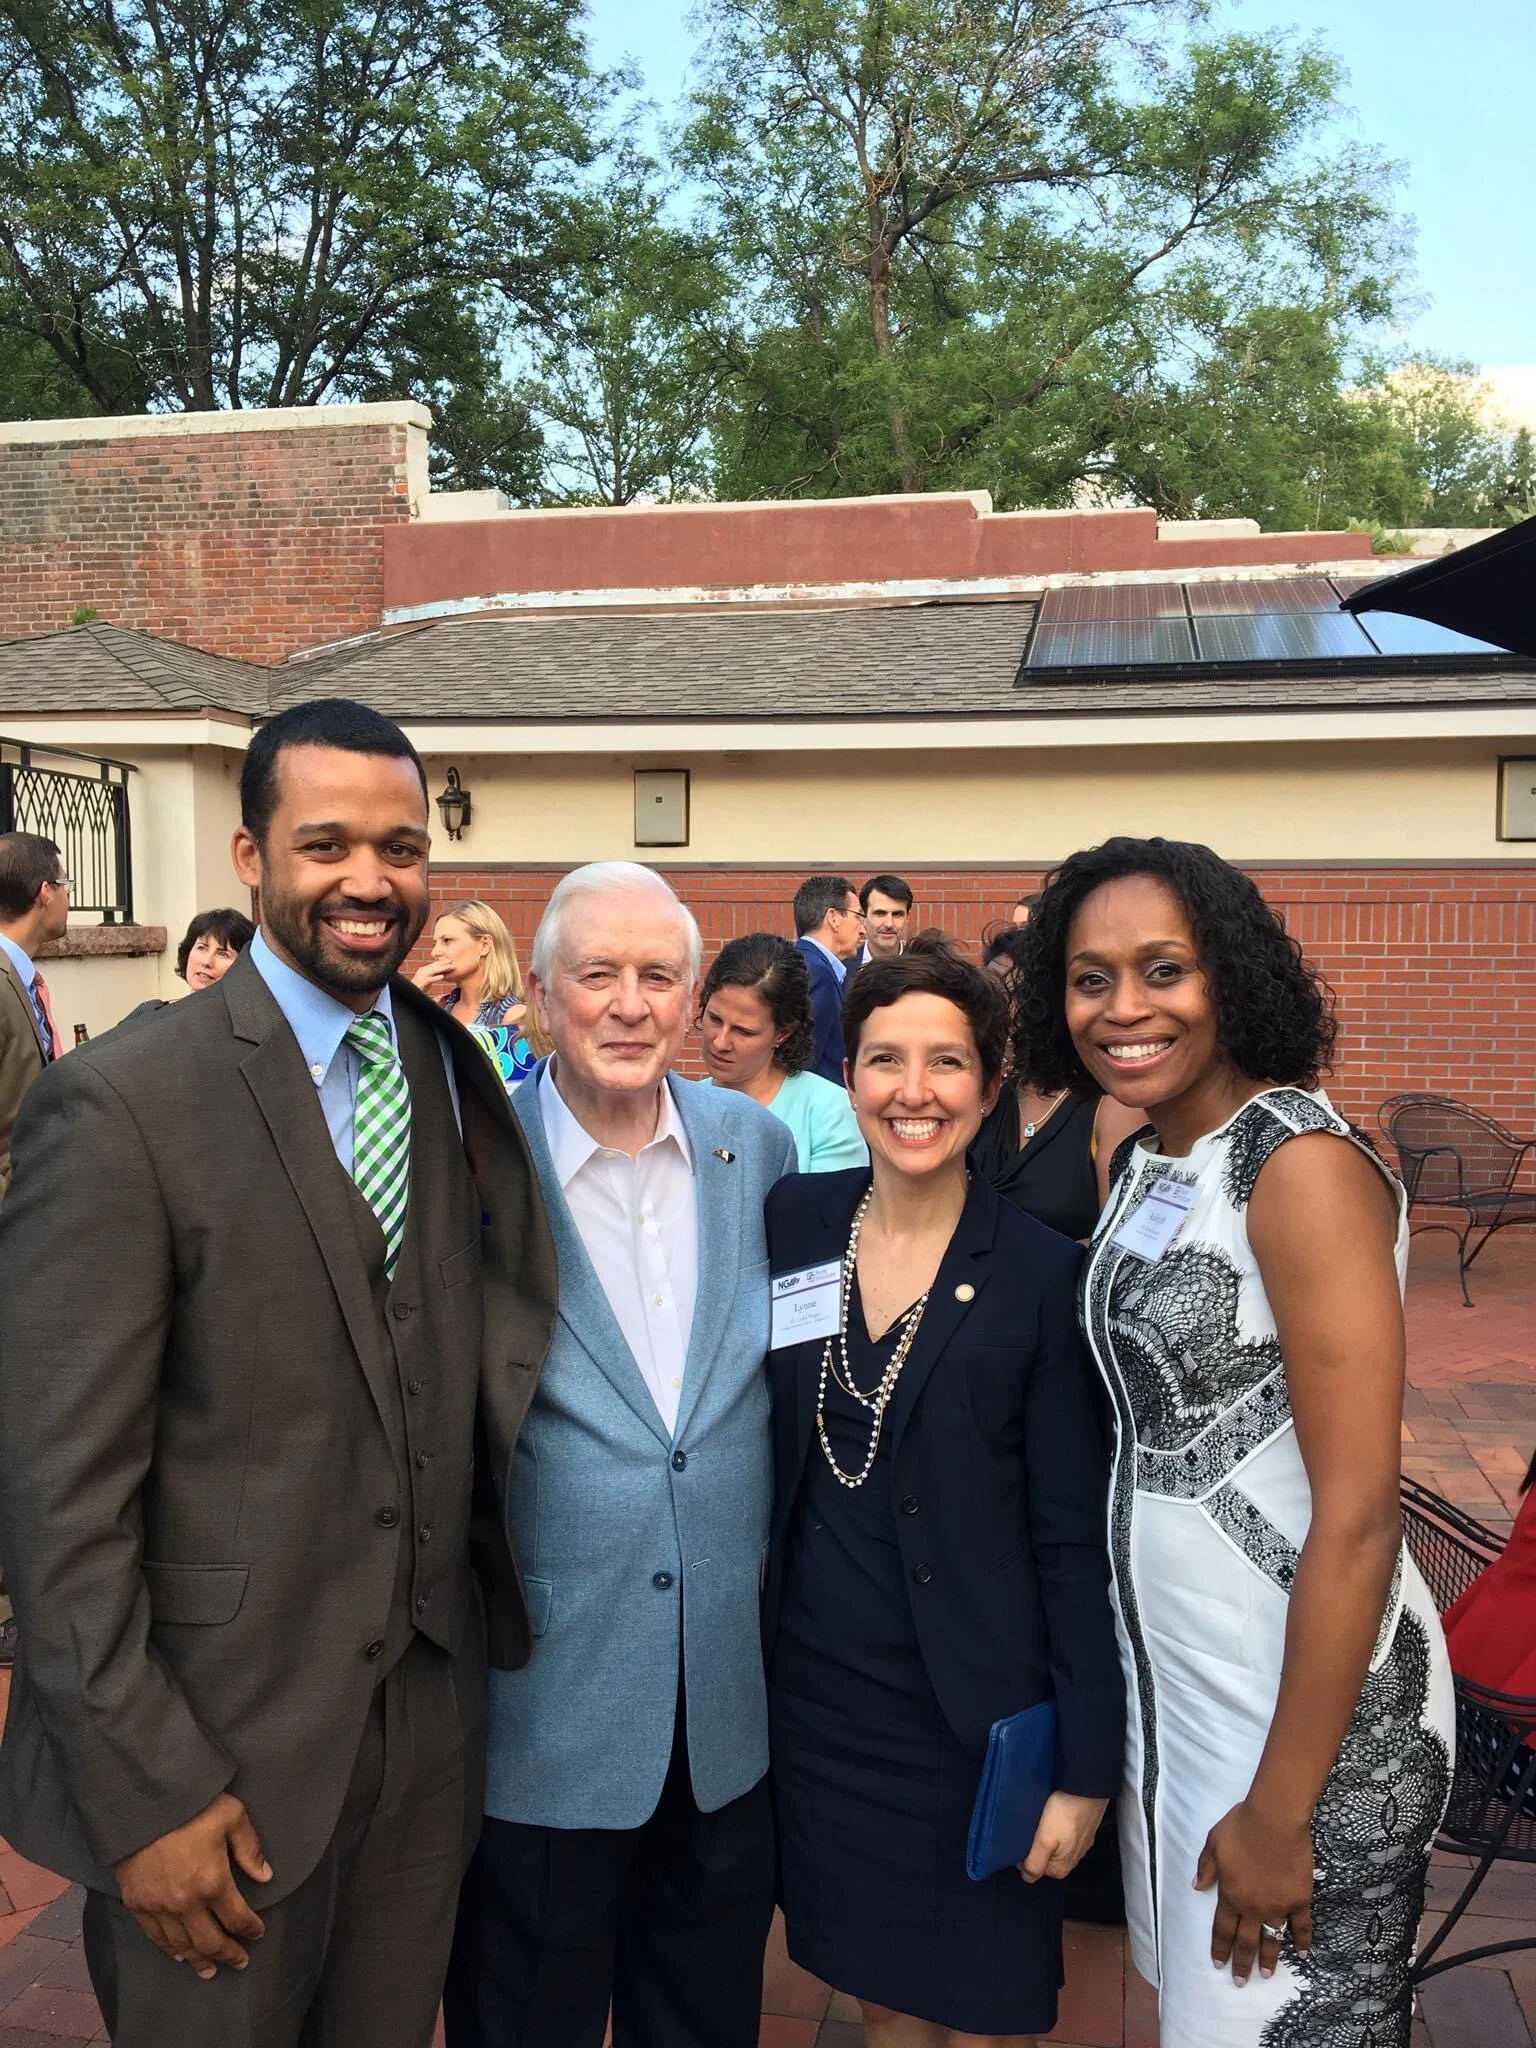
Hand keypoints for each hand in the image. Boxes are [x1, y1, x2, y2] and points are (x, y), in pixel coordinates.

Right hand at [114, 1793, 270, 1978]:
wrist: (142, 1803)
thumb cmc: (191, 1806)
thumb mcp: (232, 1816)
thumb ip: (250, 1848)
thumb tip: (265, 1875)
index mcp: (213, 1882)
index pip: (237, 1918)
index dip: (251, 1929)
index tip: (258, 1933)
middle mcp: (186, 1903)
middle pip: (210, 1941)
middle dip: (228, 1955)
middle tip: (239, 1963)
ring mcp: (159, 1906)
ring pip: (182, 1946)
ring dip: (198, 1960)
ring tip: (210, 1971)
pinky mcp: (137, 1904)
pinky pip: (155, 1936)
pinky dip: (168, 1950)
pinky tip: (178, 1956)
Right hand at [412, 962, 452, 995]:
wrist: (411, 994)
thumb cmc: (420, 988)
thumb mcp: (427, 980)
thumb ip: (432, 976)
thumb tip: (441, 973)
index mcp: (423, 970)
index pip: (434, 964)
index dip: (442, 962)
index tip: (449, 961)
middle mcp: (422, 971)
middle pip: (434, 966)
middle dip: (443, 963)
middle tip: (451, 961)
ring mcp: (422, 976)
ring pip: (433, 971)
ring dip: (442, 968)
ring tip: (450, 967)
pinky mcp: (422, 982)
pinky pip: (430, 979)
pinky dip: (436, 977)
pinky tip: (442, 976)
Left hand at [1017, 1792, 1107, 1882]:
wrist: (1088, 1789)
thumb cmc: (1066, 1812)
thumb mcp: (1044, 1841)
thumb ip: (1034, 1863)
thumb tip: (1027, 1877)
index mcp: (1060, 1869)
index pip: (1032, 1870)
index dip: (1023, 1854)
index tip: (1024, 1837)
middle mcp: (1071, 1861)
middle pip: (1043, 1857)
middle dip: (1035, 1844)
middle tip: (1034, 1826)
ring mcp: (1078, 1846)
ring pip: (1053, 1845)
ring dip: (1045, 1834)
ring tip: (1044, 1818)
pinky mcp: (1082, 1831)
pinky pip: (1062, 1834)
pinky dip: (1056, 1826)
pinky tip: (1055, 1815)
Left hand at [1194, 1799, 1313, 1984]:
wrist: (1274, 1820)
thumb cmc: (1241, 1827)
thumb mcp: (1213, 1843)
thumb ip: (1206, 1867)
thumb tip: (1197, 1887)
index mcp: (1230, 1895)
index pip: (1222, 1929)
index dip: (1220, 1948)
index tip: (1219, 1965)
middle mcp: (1253, 1906)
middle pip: (1246, 1941)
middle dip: (1242, 1964)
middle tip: (1240, 1982)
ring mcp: (1278, 1905)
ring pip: (1272, 1939)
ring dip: (1269, 1959)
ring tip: (1267, 1976)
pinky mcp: (1299, 1900)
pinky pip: (1301, 1926)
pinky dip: (1302, 1941)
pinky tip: (1302, 1955)